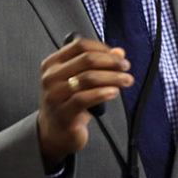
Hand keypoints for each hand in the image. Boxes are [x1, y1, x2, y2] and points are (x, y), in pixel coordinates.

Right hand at [37, 37, 130, 170]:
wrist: (55, 133)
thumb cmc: (69, 103)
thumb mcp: (81, 81)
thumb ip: (98, 64)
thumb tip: (119, 52)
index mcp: (53, 64)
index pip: (79, 45)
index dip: (102, 48)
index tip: (117, 55)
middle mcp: (50, 77)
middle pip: (86, 60)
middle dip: (111, 61)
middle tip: (126, 66)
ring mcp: (54, 96)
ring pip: (88, 78)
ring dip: (112, 77)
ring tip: (126, 80)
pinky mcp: (63, 114)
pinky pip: (85, 98)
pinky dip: (103, 93)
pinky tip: (114, 92)